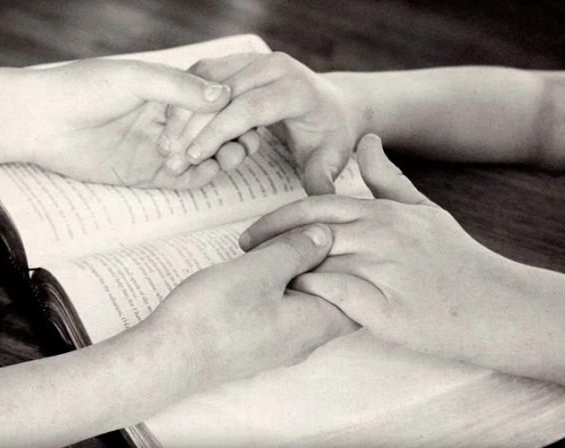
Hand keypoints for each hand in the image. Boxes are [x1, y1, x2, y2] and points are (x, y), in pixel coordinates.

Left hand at [17, 59, 231, 187]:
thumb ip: (179, 88)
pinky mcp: (146, 173)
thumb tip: (223, 95)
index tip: (248, 114)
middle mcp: (166, 120)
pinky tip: (211, 170)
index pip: (210, 102)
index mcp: (165, 92)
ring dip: (221, 156)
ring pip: (202, 156)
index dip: (231, 110)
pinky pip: (182, 179)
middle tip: (247, 141)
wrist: (41, 121)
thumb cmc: (83, 88)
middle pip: (212, 131)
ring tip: (232, 155)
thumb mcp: (135, 78)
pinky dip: (201, 176)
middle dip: (232, 135)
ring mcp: (158, 148)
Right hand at [146, 223, 357, 384]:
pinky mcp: (257, 344)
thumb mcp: (260, 270)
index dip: (353, 262)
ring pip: (306, 305)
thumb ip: (298, 250)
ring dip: (298, 276)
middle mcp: (303, 341)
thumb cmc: (214, 315)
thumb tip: (326, 236)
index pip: (359, 296)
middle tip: (306, 235)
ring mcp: (279, 346)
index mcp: (314, 324)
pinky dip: (281, 289)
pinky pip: (283, 314)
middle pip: (332, 298)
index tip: (336, 234)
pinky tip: (260, 271)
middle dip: (324, 265)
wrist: (168, 356)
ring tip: (279, 248)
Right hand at [158, 52, 365, 194]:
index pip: (248, 108)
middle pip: (221, 94)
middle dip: (192, 126)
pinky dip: (185, 98)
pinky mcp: (239, 61)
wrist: (331, 104)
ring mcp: (254, 60)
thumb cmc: (329, 134)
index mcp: (295, 88)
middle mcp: (273, 67)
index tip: (193, 157)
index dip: (217, 133)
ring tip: (165, 144)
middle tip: (170, 156)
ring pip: (206, 80)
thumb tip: (321, 198)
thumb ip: (322, 177)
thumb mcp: (331, 157)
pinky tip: (172, 126)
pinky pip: (203, 74)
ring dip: (182, 111)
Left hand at [239, 134, 543, 371]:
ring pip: (314, 263)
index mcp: (379, 212)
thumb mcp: (421, 209)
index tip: (250, 235)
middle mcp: (378, 235)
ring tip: (255, 286)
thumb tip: (367, 140)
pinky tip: (290, 305)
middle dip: (267, 245)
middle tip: (241, 258)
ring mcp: (382, 269)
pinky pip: (334, 297)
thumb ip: (387, 177)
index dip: (275, 220)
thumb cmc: (452, 257)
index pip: (313, 208)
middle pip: (305, 234)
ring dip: (282, 273)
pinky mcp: (385, 307)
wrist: (491, 303)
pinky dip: (308, 297)